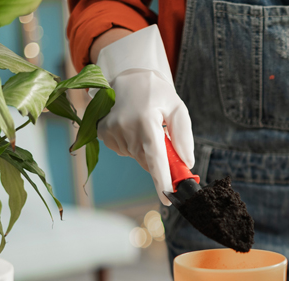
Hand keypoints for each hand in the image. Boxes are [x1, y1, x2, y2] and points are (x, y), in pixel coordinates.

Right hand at [91, 26, 193, 205]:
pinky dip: (133, 145)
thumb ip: (183, 136)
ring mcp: (110, 130)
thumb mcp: (177, 108)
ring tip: (145, 126)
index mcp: (145, 120)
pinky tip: (133, 127)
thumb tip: (187, 163)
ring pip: (136, 157)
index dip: (161, 179)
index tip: (167, 197)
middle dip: (160, 162)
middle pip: (147, 161)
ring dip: (145, 150)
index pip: (155, 157)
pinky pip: (124, 151)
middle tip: (166, 146)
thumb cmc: (157, 92)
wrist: (128, 76)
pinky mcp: (102, 132)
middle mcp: (124, 127)